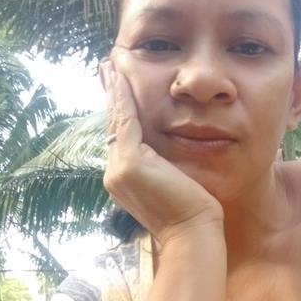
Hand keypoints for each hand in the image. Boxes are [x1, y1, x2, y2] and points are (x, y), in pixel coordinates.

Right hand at [100, 60, 223, 245]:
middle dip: (112, 95)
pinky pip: (126, 121)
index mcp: (124, 179)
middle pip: (113, 125)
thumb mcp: (173, 185)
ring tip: (111, 66)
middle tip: (108, 68)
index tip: (118, 88)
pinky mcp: (130, 164)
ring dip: (114, 90)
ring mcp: (119, 169)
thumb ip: (163, 168)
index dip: (118, 111)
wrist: (193, 234)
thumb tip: (168, 156)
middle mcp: (115, 174)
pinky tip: (122, 77)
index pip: (120, 137)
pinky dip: (124, 98)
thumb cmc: (192, 214)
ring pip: (116, 120)